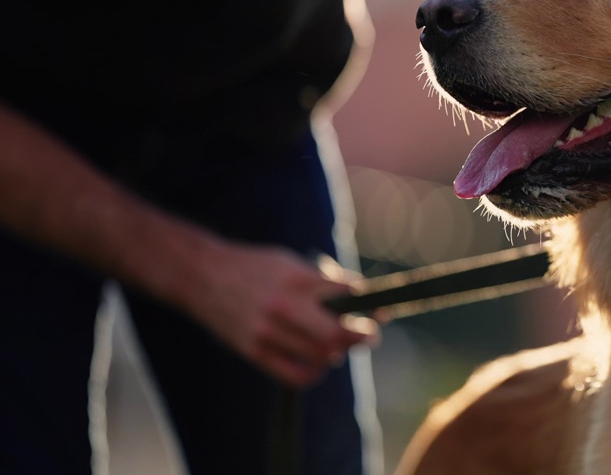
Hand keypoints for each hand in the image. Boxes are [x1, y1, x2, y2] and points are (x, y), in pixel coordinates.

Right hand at [184, 241, 378, 387]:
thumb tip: (362, 297)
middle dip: (361, 336)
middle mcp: (283, 305)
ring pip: (320, 355)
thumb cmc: (255, 267)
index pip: (346, 296)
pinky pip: (295, 374)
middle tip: (368, 336)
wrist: (201, 275)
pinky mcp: (253, 350)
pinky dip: (315, 372)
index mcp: (296, 278)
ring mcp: (267, 330)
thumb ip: (323, 281)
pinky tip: (318, 363)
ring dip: (338, 353)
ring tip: (339, 345)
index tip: (381, 313)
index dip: (369, 306)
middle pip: (337, 332)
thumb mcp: (291, 263)